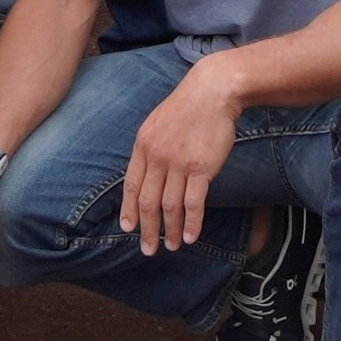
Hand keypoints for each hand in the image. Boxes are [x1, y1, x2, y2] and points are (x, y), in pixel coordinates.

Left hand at [120, 59, 241, 254]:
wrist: (212, 91)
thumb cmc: (188, 106)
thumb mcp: (158, 123)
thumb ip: (151, 148)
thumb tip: (148, 175)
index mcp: (143, 144)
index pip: (132, 185)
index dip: (129, 209)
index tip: (128, 228)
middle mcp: (157, 156)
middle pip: (148, 201)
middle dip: (147, 229)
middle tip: (148, 249)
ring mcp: (179, 163)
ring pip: (170, 206)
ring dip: (171, 230)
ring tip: (173, 246)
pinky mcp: (201, 168)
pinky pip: (194, 203)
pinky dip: (192, 223)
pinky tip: (192, 236)